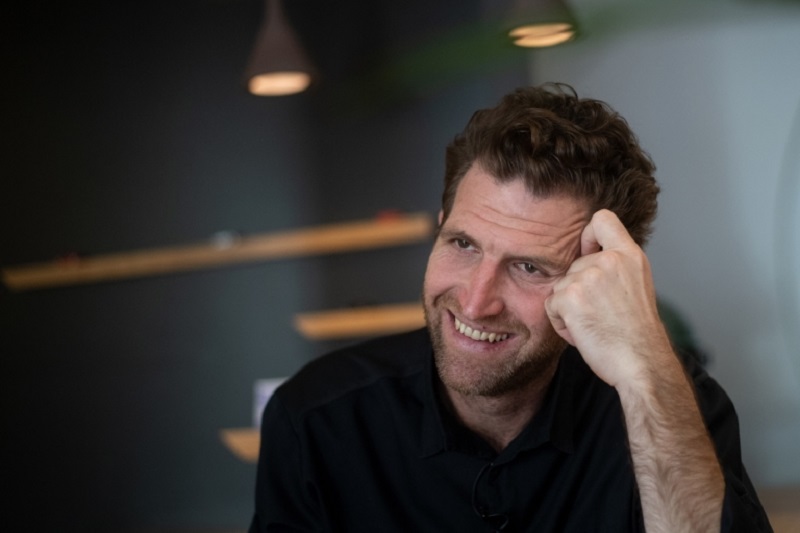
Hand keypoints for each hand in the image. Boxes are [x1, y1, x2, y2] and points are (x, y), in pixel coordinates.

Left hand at [545, 210, 673, 387]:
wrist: (642, 363)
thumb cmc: (637, 335)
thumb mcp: (635, 287)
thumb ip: (614, 269)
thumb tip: (587, 256)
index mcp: (630, 256)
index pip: (602, 219)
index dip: (587, 234)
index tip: (587, 250)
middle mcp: (609, 260)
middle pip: (573, 265)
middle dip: (578, 291)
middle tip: (600, 315)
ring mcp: (588, 276)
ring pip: (560, 286)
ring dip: (569, 309)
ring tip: (594, 325)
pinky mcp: (570, 296)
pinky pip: (551, 305)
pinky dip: (561, 323)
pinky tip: (583, 332)